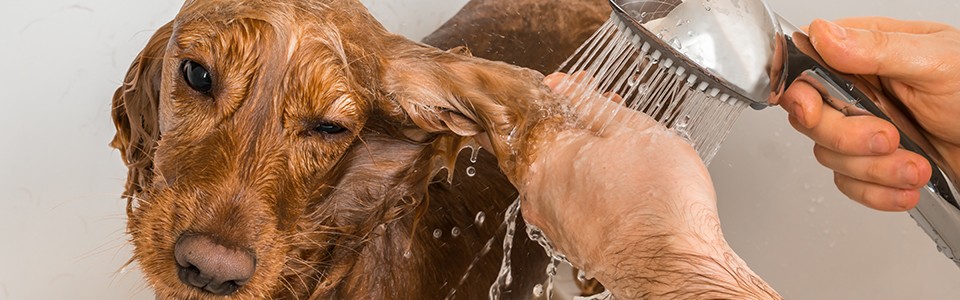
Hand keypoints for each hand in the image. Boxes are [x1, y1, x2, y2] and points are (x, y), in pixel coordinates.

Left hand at [514, 73, 778, 297]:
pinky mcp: (573, 243)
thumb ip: (590, 103)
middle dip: (574, 120)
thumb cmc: (659, 205)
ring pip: (559, 174)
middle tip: (603, 107)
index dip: (561, 91)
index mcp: (542, 159)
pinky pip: (572, 202)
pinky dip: (590, 184)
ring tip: (621, 144)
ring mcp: (553, 223)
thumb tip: (565, 88)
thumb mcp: (632, 129)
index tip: (580, 84)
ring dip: (584, 152)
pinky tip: (620, 179)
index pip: (536, 111)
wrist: (676, 269)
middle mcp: (537, 194)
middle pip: (545, 143)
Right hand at [781, 17, 959, 210]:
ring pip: (830, 156)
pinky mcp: (874, 164)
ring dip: (874, 170)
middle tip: (886, 137)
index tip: (815, 111)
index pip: (807, 67)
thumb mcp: (935, 63)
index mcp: (868, 54)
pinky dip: (878, 193)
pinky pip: (849, 184)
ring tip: (915, 166)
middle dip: (847, 138)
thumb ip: (876, 49)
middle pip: (811, 119)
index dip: (800, 93)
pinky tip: (907, 185)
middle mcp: (861, 90)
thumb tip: (824, 35)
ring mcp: (865, 128)